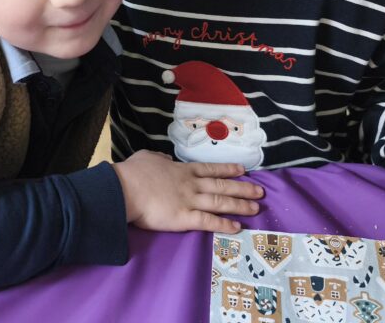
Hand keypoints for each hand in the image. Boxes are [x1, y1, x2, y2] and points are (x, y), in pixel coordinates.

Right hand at [113, 150, 263, 233]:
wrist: (124, 189)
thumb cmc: (133, 172)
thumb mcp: (148, 157)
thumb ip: (160, 159)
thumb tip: (165, 159)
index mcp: (182, 170)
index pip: (210, 169)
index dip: (228, 170)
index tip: (243, 170)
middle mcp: (191, 184)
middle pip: (222, 186)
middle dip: (242, 188)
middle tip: (260, 191)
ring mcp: (190, 200)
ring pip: (220, 202)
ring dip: (240, 205)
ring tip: (256, 208)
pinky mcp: (184, 218)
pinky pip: (209, 222)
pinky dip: (224, 224)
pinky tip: (237, 227)